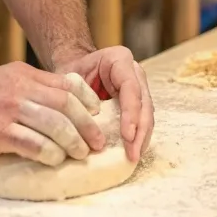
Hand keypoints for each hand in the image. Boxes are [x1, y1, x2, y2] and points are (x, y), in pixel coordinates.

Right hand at [0, 63, 103, 164]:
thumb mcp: (6, 79)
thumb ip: (31, 87)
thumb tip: (63, 104)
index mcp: (24, 74)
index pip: (66, 85)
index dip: (87, 100)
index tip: (97, 114)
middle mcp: (19, 88)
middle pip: (66, 104)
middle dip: (87, 125)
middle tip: (97, 142)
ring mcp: (8, 109)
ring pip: (54, 124)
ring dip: (73, 142)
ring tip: (81, 154)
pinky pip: (33, 144)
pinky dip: (50, 153)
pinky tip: (55, 160)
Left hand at [54, 46, 153, 162]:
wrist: (76, 65)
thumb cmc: (72, 70)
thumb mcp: (69, 76)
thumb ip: (76, 94)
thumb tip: (82, 124)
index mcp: (119, 59)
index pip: (130, 87)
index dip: (131, 113)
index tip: (127, 136)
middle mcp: (134, 72)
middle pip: (144, 103)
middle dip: (140, 131)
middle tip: (133, 154)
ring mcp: (139, 87)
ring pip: (146, 114)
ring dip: (141, 137)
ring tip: (133, 157)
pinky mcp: (137, 103)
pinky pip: (141, 121)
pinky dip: (138, 137)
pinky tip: (132, 152)